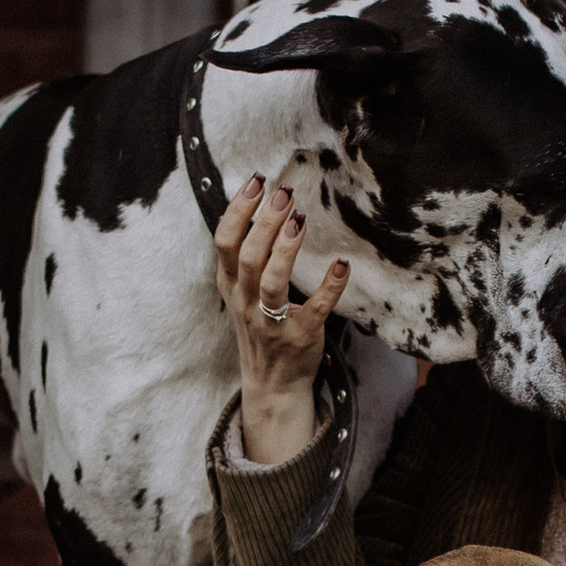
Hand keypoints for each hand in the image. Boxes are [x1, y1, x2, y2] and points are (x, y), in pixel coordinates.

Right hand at [214, 174, 348, 469]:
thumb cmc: (261, 327)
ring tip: (300, 218)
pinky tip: (340, 265)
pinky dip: (329, 286)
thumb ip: (244, 257)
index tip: (256, 181)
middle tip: (284, 192)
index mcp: (231, 286)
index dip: (238, 209)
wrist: (274, 383)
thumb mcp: (241, 293)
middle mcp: (246, 302)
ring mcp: (271, 321)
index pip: (224, 242)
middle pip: (248, 255)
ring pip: (272, 280)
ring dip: (286, 248)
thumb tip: (259, 205)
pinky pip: (315, 309)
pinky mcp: (301, 335)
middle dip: (265, 220)